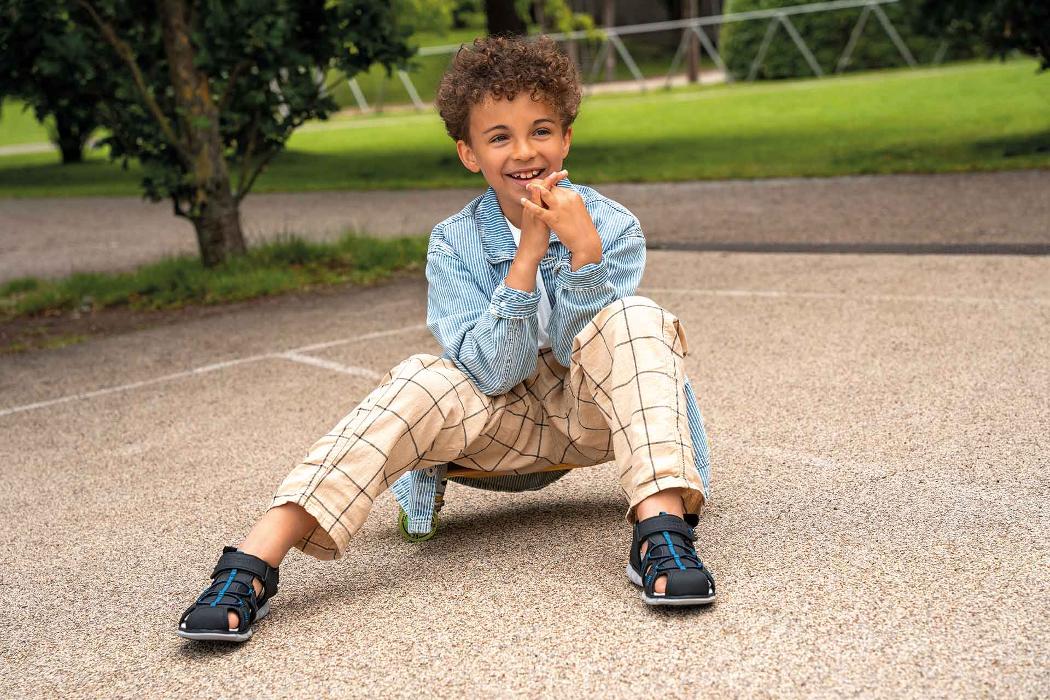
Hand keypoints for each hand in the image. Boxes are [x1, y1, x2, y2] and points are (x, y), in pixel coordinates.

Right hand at [506, 170, 567, 292]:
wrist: (528, 253)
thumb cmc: (535, 239)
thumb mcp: (540, 223)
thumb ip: (544, 213)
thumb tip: (552, 208)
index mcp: (532, 208)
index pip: (541, 190)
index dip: (551, 181)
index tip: (561, 174)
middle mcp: (531, 208)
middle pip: (540, 188)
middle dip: (552, 179)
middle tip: (563, 172)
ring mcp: (533, 214)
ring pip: (539, 193)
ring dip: (550, 184)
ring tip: (559, 175)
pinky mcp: (536, 221)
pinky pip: (540, 205)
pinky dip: (546, 198)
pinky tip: (556, 192)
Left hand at [521, 170, 601, 268]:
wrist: (585, 242)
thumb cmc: (582, 229)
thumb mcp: (577, 211)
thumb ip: (570, 203)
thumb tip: (564, 200)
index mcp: (574, 195)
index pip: (558, 186)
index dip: (548, 184)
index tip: (540, 185)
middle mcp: (567, 198)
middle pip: (550, 187)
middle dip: (540, 184)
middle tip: (531, 183)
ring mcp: (560, 208)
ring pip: (545, 193)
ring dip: (535, 188)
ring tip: (527, 186)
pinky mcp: (553, 218)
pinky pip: (538, 209)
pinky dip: (529, 204)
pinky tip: (523, 201)